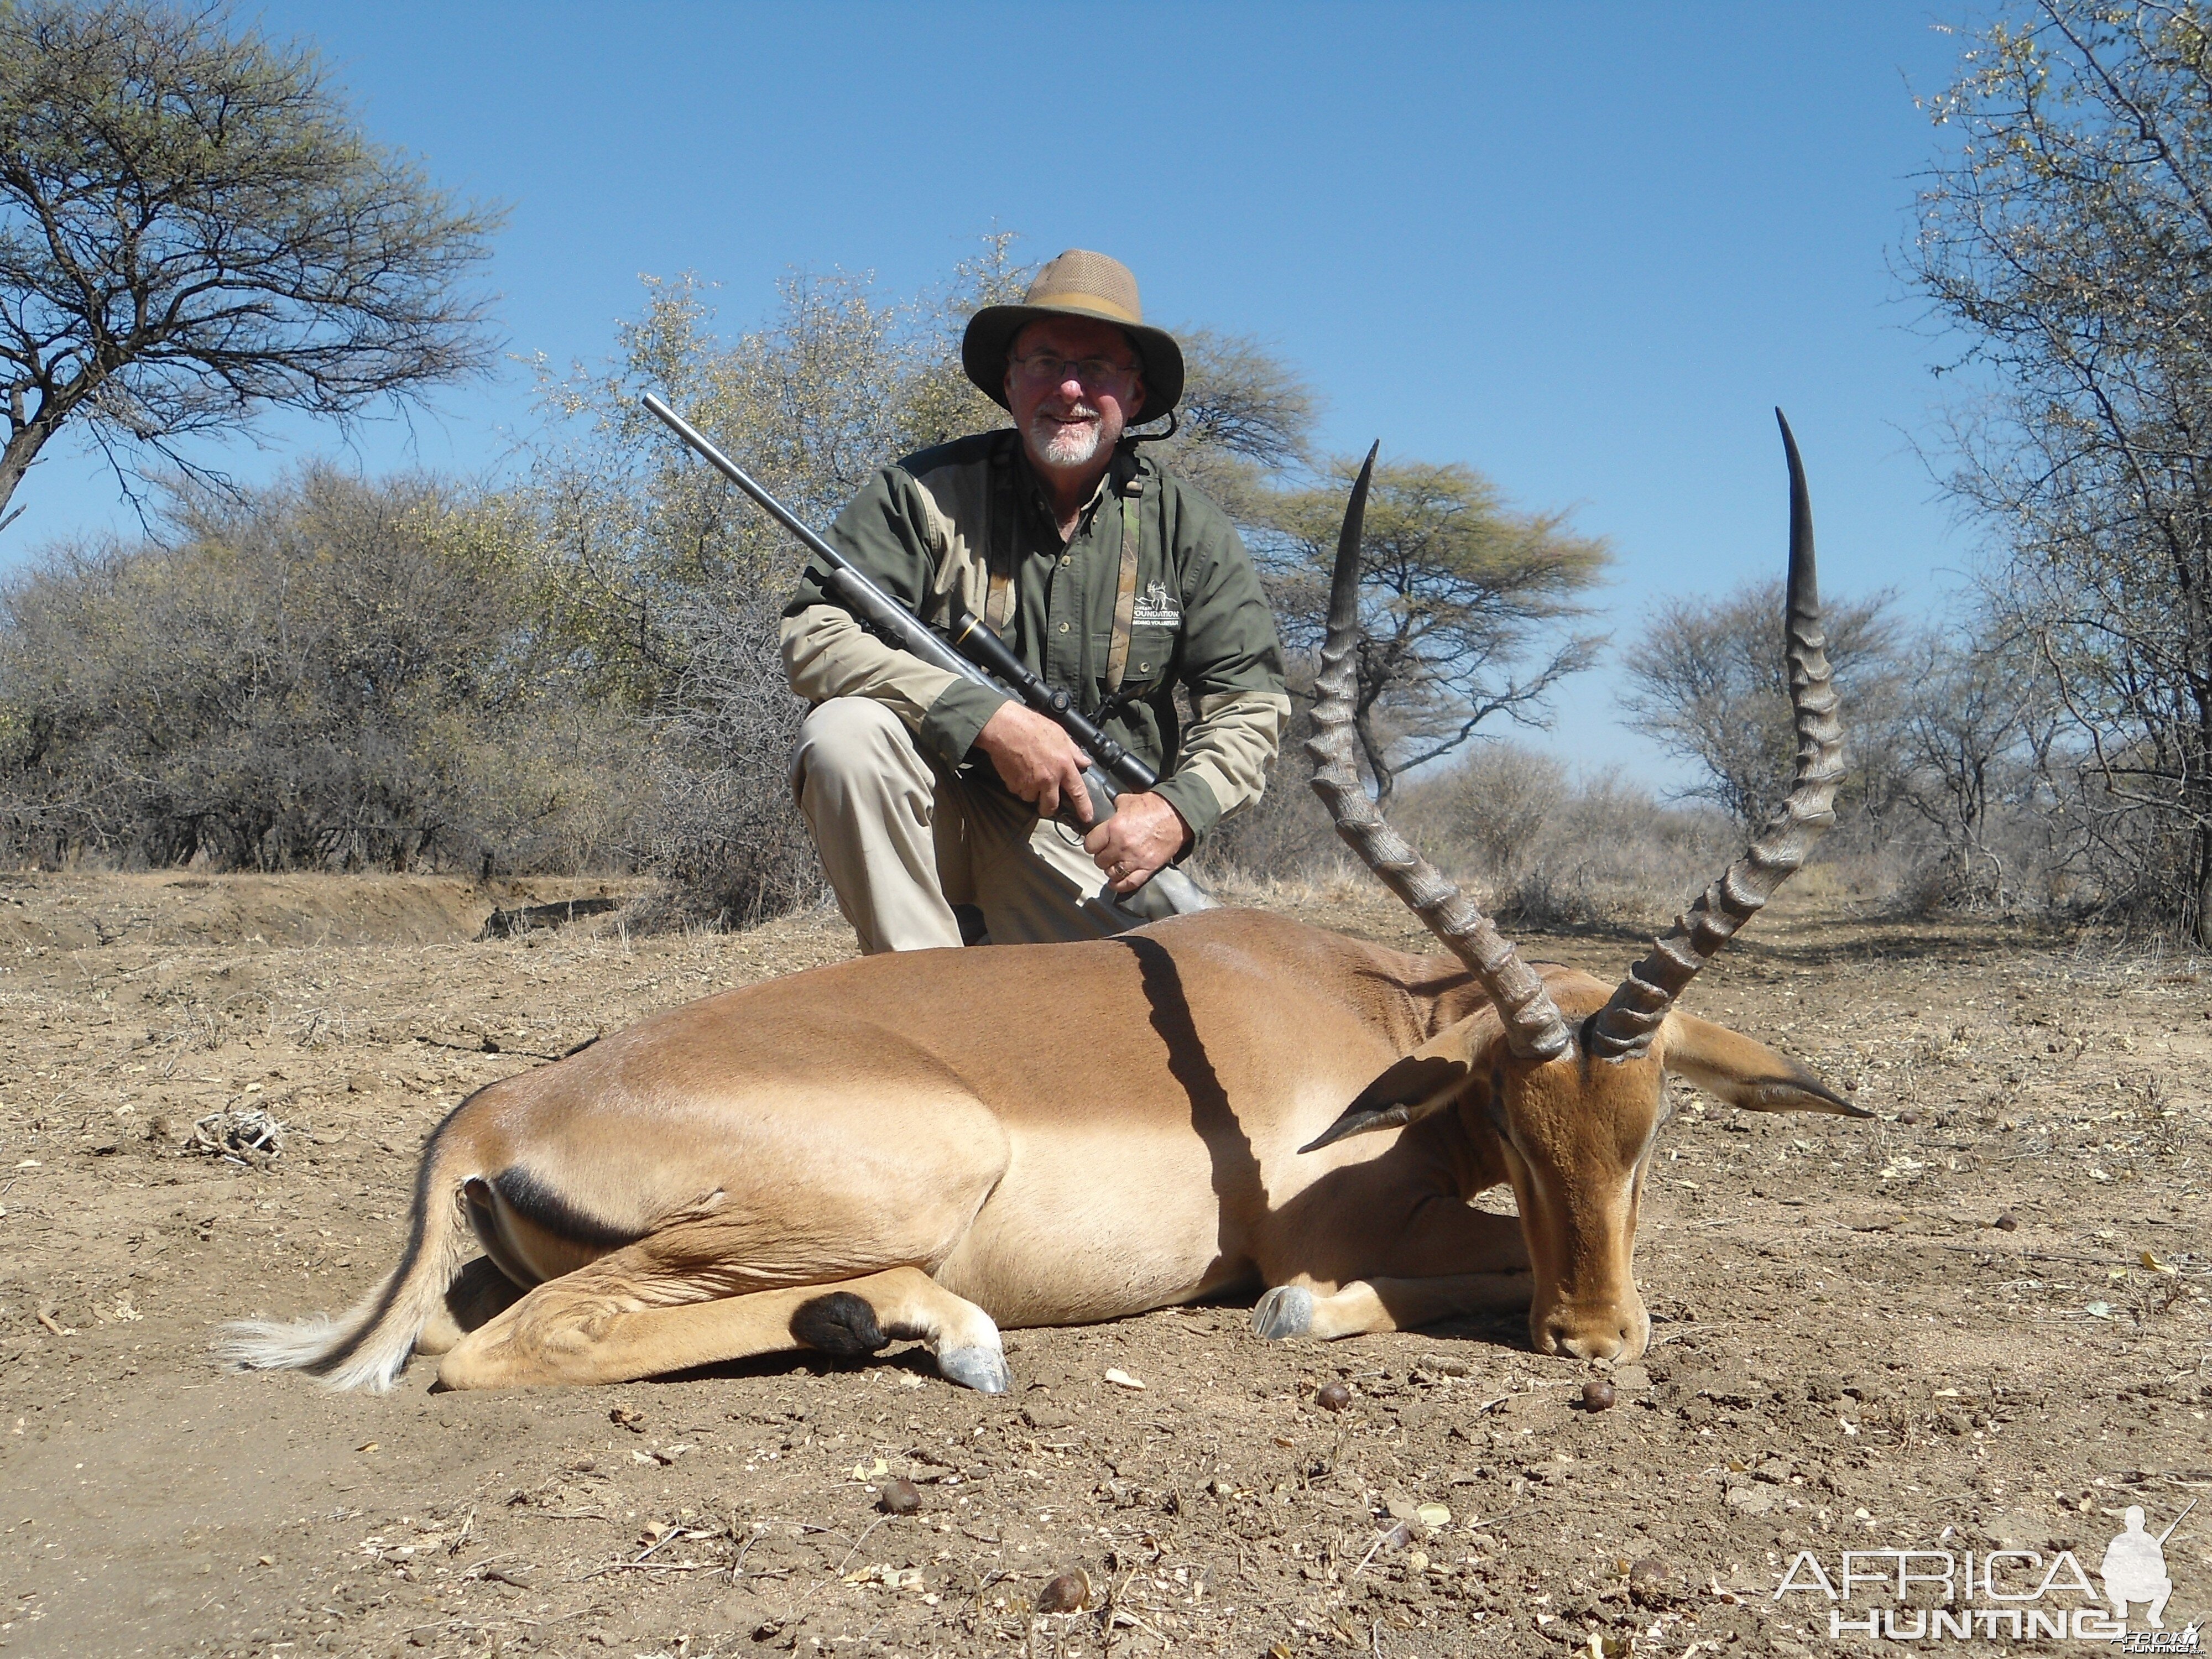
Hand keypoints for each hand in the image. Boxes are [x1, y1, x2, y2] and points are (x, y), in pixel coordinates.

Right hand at [976, 703, 1092, 822]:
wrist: (1005, 727)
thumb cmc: (1032, 726)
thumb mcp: (1060, 734)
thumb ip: (1074, 752)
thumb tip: (1084, 762)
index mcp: (1064, 765)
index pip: (1078, 791)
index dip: (1083, 807)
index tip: (1086, 817)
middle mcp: (1049, 778)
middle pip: (1051, 805)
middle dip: (1048, 808)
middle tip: (1046, 804)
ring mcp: (1030, 783)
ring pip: (1031, 798)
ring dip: (1030, 792)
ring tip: (1027, 774)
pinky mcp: (1014, 784)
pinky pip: (1017, 790)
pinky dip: (1017, 785)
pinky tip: (1017, 770)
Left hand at [1083, 792, 1190, 894]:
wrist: (1177, 815)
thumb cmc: (1153, 806)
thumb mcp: (1126, 800)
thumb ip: (1112, 810)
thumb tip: (1104, 814)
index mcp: (1114, 828)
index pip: (1090, 845)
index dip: (1092, 844)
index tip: (1095, 844)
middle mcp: (1122, 846)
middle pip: (1100, 861)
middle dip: (1101, 856)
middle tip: (1106, 852)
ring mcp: (1135, 859)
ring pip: (1111, 873)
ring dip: (1110, 869)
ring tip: (1113, 864)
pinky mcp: (1148, 867)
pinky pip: (1129, 883)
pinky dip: (1120, 886)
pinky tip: (1115, 882)